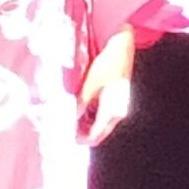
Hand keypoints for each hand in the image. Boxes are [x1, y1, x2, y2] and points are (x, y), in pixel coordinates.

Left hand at [77, 27, 136, 144]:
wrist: (122, 48)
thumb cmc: (108, 64)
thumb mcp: (90, 84)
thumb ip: (81, 103)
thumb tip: (71, 117)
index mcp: (112, 111)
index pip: (96, 135)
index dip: (80, 139)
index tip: (67, 137)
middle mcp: (117, 112)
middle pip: (99, 132)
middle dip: (82, 133)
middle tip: (66, 129)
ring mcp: (118, 106)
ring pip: (100, 124)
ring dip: (86, 125)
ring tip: (69, 119)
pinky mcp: (115, 99)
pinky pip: (102, 114)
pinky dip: (91, 116)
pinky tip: (79, 109)